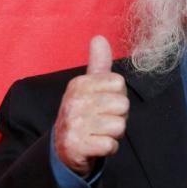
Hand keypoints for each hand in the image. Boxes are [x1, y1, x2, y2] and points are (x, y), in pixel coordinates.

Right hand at [53, 35, 128, 176]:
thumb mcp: (88, 88)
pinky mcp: (77, 145)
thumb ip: (98, 64)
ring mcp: (74, 124)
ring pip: (119, 126)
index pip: (119, 83)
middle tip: (102, 121)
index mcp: (79, 84)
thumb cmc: (83, 115)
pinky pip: (111, 145)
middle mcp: (74, 101)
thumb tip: (99, 38)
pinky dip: (109, 148)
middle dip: (118, 116)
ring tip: (99, 133)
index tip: (103, 104)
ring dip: (114, 134)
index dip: (117, 96)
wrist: (64, 149)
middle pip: (123, 104)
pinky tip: (96, 145)